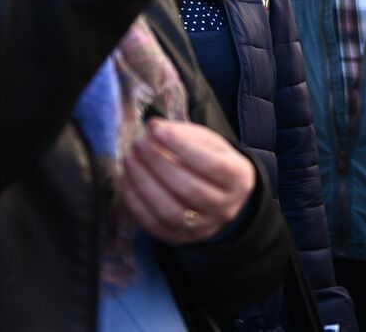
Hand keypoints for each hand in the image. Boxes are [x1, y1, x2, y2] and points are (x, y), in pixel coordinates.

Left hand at [122, 119, 256, 244]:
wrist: (222, 198)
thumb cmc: (213, 162)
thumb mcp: (210, 143)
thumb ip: (184, 134)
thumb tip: (153, 127)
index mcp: (238, 178)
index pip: (211, 164)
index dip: (181, 145)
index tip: (156, 129)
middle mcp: (225, 207)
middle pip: (188, 188)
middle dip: (158, 163)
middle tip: (138, 143)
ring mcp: (203, 227)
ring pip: (169, 211)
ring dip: (144, 184)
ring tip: (129, 160)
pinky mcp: (181, 239)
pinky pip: (154, 225)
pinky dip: (136, 202)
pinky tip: (127, 180)